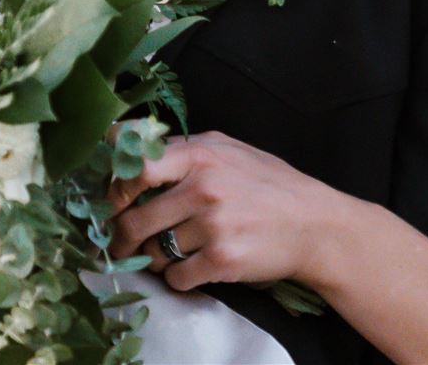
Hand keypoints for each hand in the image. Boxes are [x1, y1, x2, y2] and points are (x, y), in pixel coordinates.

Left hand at [106, 131, 343, 292]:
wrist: (314, 224)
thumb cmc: (268, 184)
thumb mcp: (229, 150)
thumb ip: (185, 151)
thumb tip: (130, 156)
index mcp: (201, 154)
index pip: (135, 167)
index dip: (114, 188)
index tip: (113, 201)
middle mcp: (203, 187)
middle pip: (133, 219)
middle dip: (121, 237)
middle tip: (120, 243)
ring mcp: (213, 225)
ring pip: (153, 251)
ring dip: (155, 257)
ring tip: (172, 250)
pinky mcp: (222, 260)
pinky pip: (176, 277)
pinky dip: (179, 276)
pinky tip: (194, 266)